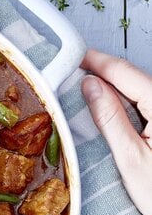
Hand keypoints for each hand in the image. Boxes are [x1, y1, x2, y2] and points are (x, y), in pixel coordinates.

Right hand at [81, 49, 151, 214]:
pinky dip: (126, 105)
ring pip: (140, 91)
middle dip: (102, 75)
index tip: (71, 56)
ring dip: (113, 91)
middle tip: (69, 77)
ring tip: (83, 95)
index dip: (96, 61)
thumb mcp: (130, 157)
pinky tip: (109, 112)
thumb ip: (109, 117)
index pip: (124, 72)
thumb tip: (89, 85)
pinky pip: (147, 105)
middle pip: (132, 78)